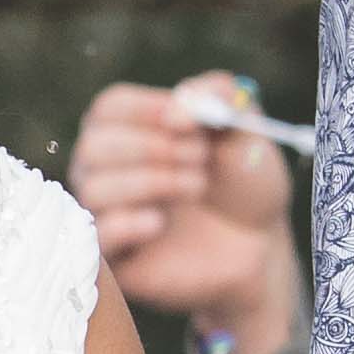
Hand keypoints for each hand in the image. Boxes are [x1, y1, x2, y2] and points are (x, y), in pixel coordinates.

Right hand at [66, 78, 303, 353]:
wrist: (259, 245)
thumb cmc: (243, 182)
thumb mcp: (246, 129)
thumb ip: (221, 97)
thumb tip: (178, 106)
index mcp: (129, 129)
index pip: (109, 108)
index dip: (146, 110)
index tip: (187, 120)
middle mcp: (106, 168)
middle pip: (94, 144)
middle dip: (152, 147)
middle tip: (201, 157)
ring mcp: (107, 212)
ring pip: (94, 188)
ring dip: (151, 182)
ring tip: (196, 187)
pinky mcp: (114, 256)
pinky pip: (98, 233)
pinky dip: (129, 223)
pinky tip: (160, 223)